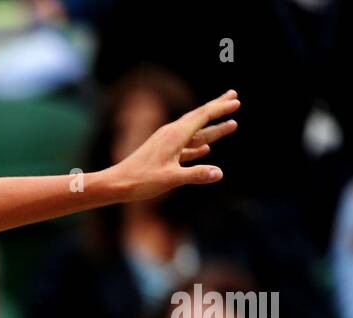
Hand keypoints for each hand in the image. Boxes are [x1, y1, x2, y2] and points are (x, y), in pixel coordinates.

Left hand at [107, 90, 240, 203]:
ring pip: (194, 133)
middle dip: (217, 108)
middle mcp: (171, 134)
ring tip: (230, 124)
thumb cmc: (140, 181)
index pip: (202, 116)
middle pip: (199, 117)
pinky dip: (197, 145)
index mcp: (175, 135)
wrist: (116, 184)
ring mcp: (166, 144)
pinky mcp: (162, 154)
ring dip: (212, 129)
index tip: (236, 102)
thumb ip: (196, 175)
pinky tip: (205, 148)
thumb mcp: (171, 179)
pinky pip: (185, 147)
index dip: (220, 108)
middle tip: (234, 97)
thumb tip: (219, 173)